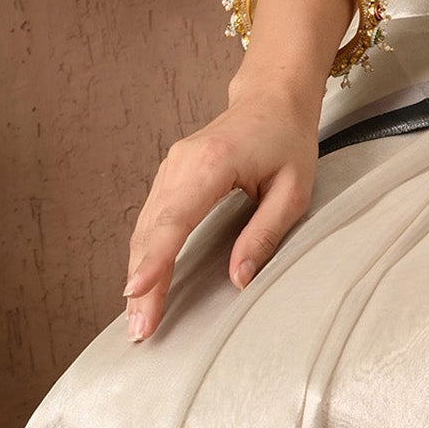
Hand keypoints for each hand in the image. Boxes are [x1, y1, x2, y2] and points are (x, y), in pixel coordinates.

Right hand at [121, 85, 320, 340]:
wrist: (271, 97)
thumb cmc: (287, 140)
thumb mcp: (292, 190)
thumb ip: (263, 234)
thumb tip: (238, 280)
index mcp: (211, 165)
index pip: (175, 220)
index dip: (155, 260)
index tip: (136, 293)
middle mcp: (180, 165)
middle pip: (151, 231)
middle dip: (143, 282)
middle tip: (140, 330)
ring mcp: (170, 168)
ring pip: (145, 228)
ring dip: (139, 272)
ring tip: (137, 319)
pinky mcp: (170, 176)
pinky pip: (151, 220)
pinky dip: (145, 254)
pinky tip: (143, 284)